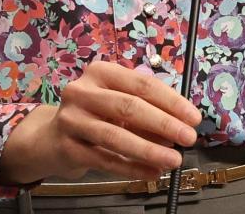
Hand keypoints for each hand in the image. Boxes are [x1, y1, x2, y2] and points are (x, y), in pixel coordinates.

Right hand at [0, 60, 200, 183]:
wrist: (50, 138)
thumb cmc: (93, 115)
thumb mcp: (117, 103)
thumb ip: (146, 111)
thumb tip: (179, 128)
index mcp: (100, 72)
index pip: (142, 84)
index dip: (171, 101)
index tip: (193, 117)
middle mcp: (82, 91)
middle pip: (130, 107)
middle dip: (164, 124)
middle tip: (188, 138)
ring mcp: (72, 119)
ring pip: (117, 136)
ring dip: (150, 150)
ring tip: (173, 160)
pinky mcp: (68, 147)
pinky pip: (106, 160)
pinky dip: (132, 168)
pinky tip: (151, 172)